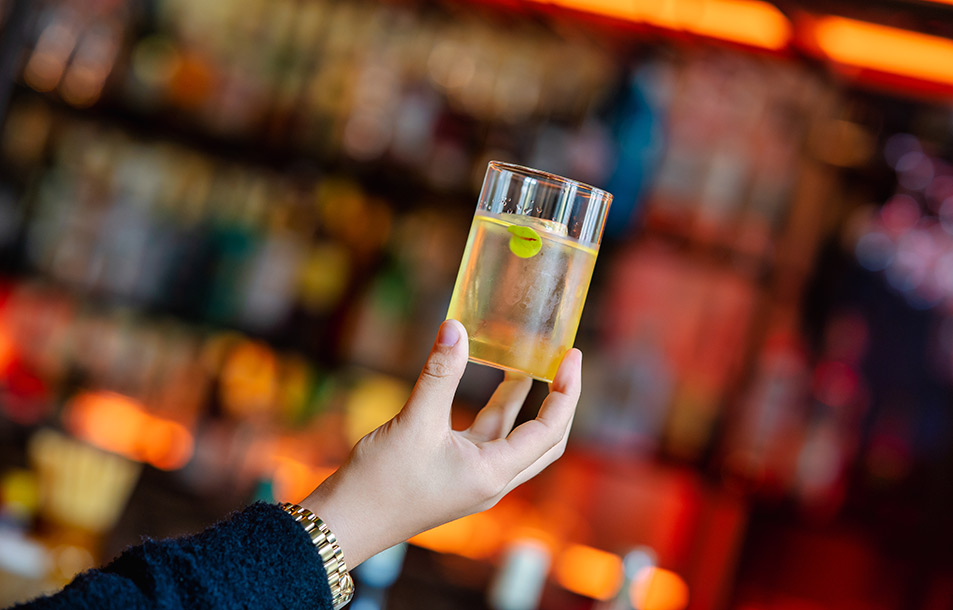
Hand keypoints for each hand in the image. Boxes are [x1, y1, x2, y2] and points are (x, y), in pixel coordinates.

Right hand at [301, 319, 581, 566]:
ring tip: (529, 364)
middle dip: (558, 401)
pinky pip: (487, 440)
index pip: (549, 431)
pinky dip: (496, 413)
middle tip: (564, 363)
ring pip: (514, 439)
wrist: (345, 523)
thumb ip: (439, 373)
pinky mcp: (454, 475)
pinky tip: (491, 387)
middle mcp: (492, 481)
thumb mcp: (414, 421)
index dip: (566, 393)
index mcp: (493, 473)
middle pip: (545, 441)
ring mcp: (474, 480)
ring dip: (523, 403)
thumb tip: (456, 327)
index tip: (571, 357)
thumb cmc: (380, 481)